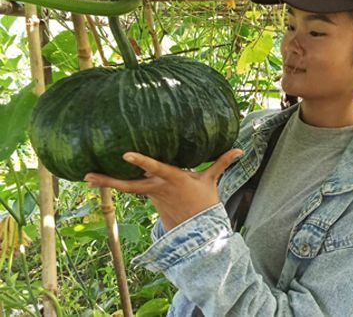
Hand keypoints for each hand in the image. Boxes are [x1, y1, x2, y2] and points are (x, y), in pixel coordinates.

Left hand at [84, 149, 243, 231]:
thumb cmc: (204, 200)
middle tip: (87, 176)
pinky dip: (119, 183)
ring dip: (107, 182)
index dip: (141, 161)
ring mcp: (151, 195)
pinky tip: (104, 178)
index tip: (125, 154)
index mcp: (173, 178)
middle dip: (109, 180)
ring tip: (87, 176)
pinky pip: (133, 188)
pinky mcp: (149, 199)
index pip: (155, 167)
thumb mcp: (212, 180)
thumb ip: (222, 162)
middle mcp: (158, 186)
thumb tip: (239, 149)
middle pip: (129, 184)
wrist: (197, 229)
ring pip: (127, 187)